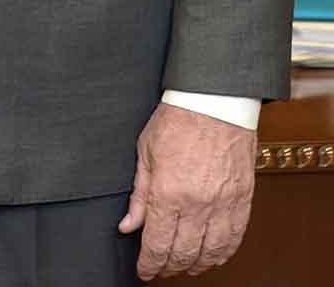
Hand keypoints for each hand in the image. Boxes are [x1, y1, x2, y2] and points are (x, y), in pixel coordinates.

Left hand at [119, 102, 255, 278]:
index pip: (157, 244)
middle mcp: (197, 204)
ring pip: (211, 253)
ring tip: (184, 265)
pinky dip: (222, 254)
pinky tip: (212, 255)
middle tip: (160, 269)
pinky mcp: (243, 201)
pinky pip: (235, 240)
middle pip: (183, 254)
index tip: (144, 271)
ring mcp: (223, 204)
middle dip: (169, 267)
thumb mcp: (146, 152)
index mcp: (168, 191)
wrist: (215, 101)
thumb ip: (139, 194)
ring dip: (196, 265)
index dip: (149, 264)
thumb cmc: (178, 119)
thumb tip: (128, 225)